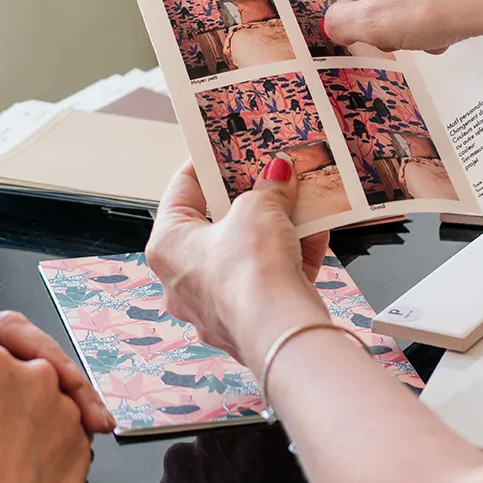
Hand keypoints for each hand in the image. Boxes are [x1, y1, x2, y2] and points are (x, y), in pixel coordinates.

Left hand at [0, 306, 112, 455]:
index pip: (1, 330)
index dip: (42, 355)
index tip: (66, 385)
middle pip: (31, 345)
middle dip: (69, 377)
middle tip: (94, 414)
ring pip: (40, 367)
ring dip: (73, 394)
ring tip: (97, 424)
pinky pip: (37, 388)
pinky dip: (62, 408)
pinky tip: (82, 431)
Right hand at [0, 343, 92, 482]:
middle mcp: (35, 375)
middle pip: (20, 377)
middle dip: (5, 401)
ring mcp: (66, 409)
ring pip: (48, 406)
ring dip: (32, 423)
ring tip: (6, 460)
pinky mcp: (84, 443)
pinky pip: (67, 436)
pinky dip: (51, 449)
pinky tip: (28, 472)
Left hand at [146, 159, 328, 370]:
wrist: (280, 331)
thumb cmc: (250, 274)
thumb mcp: (259, 209)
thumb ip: (268, 188)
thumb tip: (278, 175)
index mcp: (167, 246)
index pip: (181, 193)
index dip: (205, 167)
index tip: (224, 150)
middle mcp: (182, 280)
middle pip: (215, 227)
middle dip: (247, 201)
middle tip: (267, 176)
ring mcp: (213, 306)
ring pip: (244, 256)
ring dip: (273, 229)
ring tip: (299, 203)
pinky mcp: (245, 323)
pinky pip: (266, 282)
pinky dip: (289, 258)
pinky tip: (315, 236)